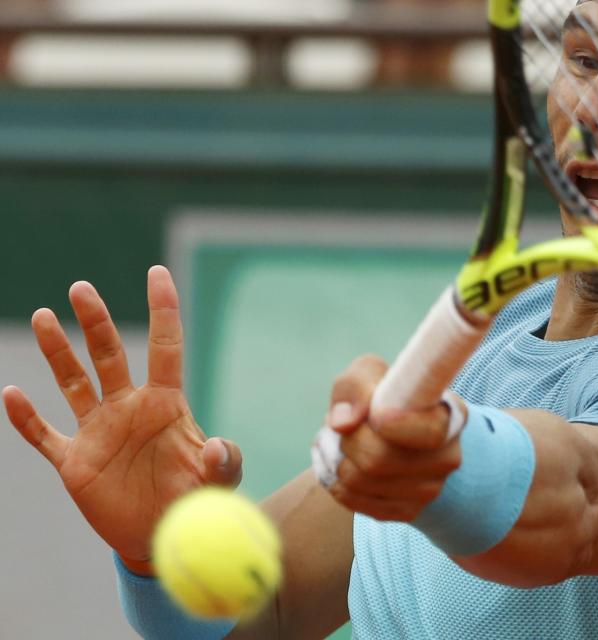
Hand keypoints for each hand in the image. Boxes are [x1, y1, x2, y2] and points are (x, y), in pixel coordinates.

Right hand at [2, 266, 242, 574]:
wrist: (165, 537)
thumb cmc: (196, 501)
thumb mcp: (219, 483)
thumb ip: (225, 463)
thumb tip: (218, 447)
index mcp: (166, 405)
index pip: (165, 348)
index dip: (163, 310)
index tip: (156, 273)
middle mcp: (128, 409)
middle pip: (109, 355)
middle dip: (96, 322)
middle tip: (82, 288)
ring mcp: (99, 433)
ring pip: (73, 382)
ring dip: (58, 353)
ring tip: (43, 316)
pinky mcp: (75, 462)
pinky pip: (44, 435)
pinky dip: (26, 417)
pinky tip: (11, 393)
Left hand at [323, 355, 462, 521]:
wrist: (388, 436)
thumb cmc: (382, 397)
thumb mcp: (369, 374)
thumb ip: (355, 386)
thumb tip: (343, 422)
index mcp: (450, 416)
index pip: (430, 432)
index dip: (397, 425)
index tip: (376, 415)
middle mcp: (448, 457)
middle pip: (380, 459)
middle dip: (349, 440)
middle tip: (343, 428)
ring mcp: (429, 490)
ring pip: (360, 481)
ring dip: (335, 460)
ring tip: (338, 444)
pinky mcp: (406, 511)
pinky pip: (353, 501)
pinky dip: (335, 481)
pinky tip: (341, 465)